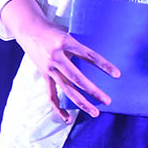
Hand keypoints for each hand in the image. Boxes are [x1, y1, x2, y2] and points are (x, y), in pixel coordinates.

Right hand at [1, 0, 119, 121]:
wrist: (30, 30)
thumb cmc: (54, 30)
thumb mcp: (68, 34)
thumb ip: (80, 46)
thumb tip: (100, 58)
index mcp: (65, 42)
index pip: (89, 56)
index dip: (104, 65)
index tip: (117, 74)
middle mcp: (56, 57)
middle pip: (78, 78)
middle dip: (94, 91)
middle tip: (108, 100)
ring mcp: (49, 68)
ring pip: (66, 89)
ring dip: (81, 102)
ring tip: (94, 112)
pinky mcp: (44, 75)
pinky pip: (51, 94)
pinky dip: (58, 108)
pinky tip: (68, 118)